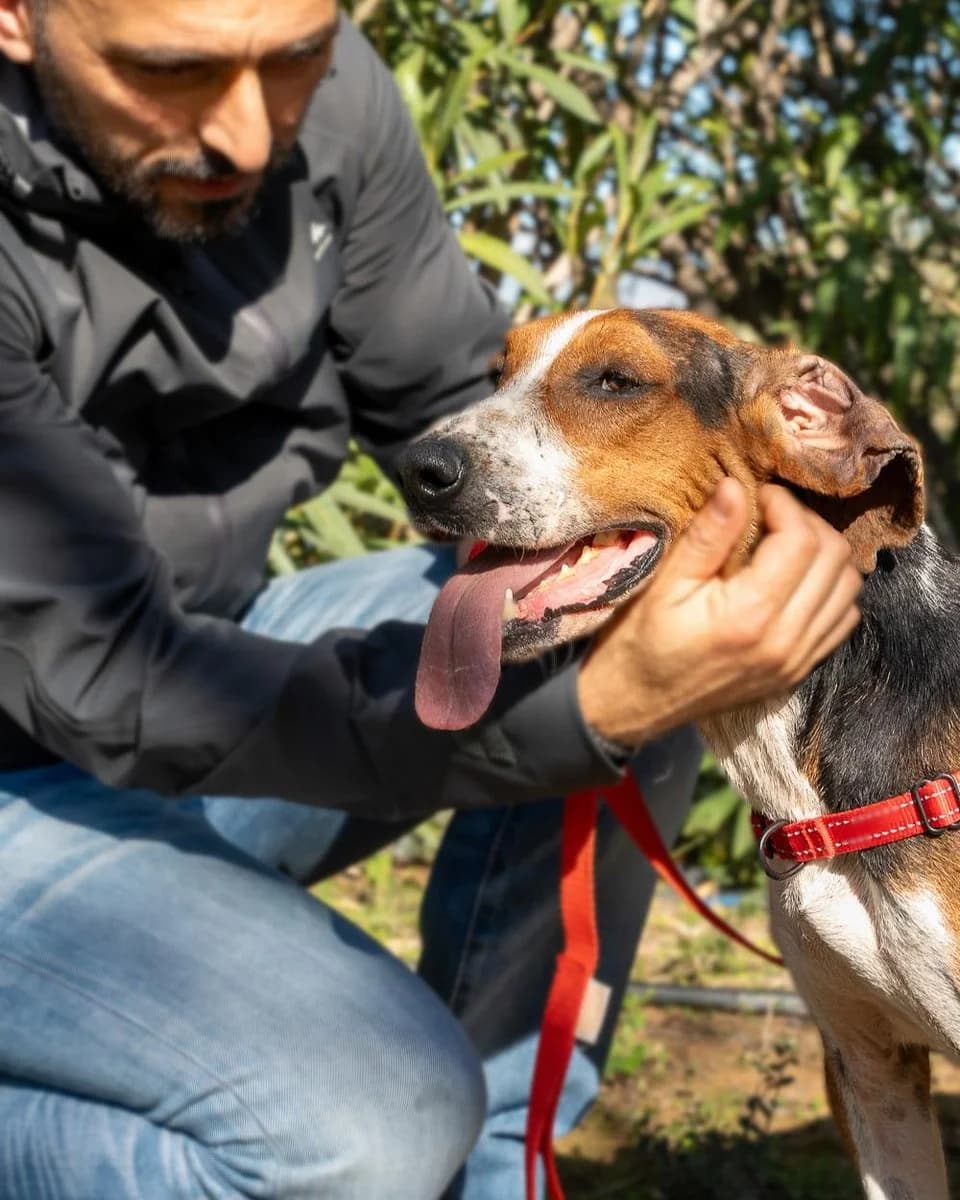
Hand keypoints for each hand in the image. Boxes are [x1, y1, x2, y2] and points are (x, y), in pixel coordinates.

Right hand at [577, 478, 862, 746]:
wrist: (633, 704)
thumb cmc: (639, 640)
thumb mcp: (665, 583)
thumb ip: (708, 535)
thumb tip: (737, 486)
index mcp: (750, 616)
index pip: (802, 540)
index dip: (785, 504)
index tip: (757, 495)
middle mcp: (786, 641)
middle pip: (835, 559)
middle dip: (808, 523)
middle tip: (771, 515)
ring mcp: (797, 660)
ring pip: (849, 588)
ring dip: (824, 554)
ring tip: (784, 543)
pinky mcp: (799, 671)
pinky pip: (843, 619)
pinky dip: (830, 589)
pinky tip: (795, 579)